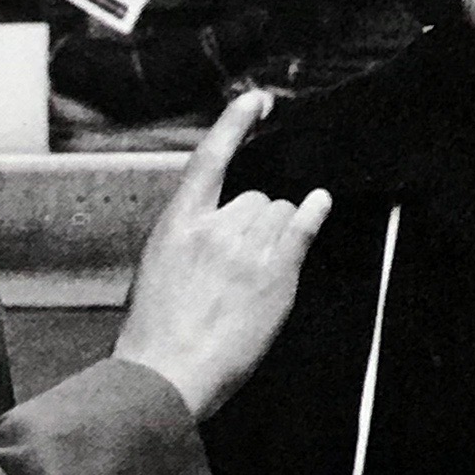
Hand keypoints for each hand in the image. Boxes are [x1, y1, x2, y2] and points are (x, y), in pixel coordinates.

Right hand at [113, 91, 329, 425]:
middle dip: (256, 223)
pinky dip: (314, 212)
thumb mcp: (156, 271)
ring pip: (279, 214)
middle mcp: (214, 227)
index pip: (210, 159)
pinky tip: (320, 204)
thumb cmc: (154, 333)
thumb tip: (213, 226)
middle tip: (242, 265)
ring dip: (277, 234)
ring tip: (256, 275)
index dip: (235, 124)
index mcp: (177, 224)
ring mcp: (246, 249)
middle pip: (257, 198)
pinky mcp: (275, 273)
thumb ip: (187, 240)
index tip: (256, 100)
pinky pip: (302, 228)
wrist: (164, 374)